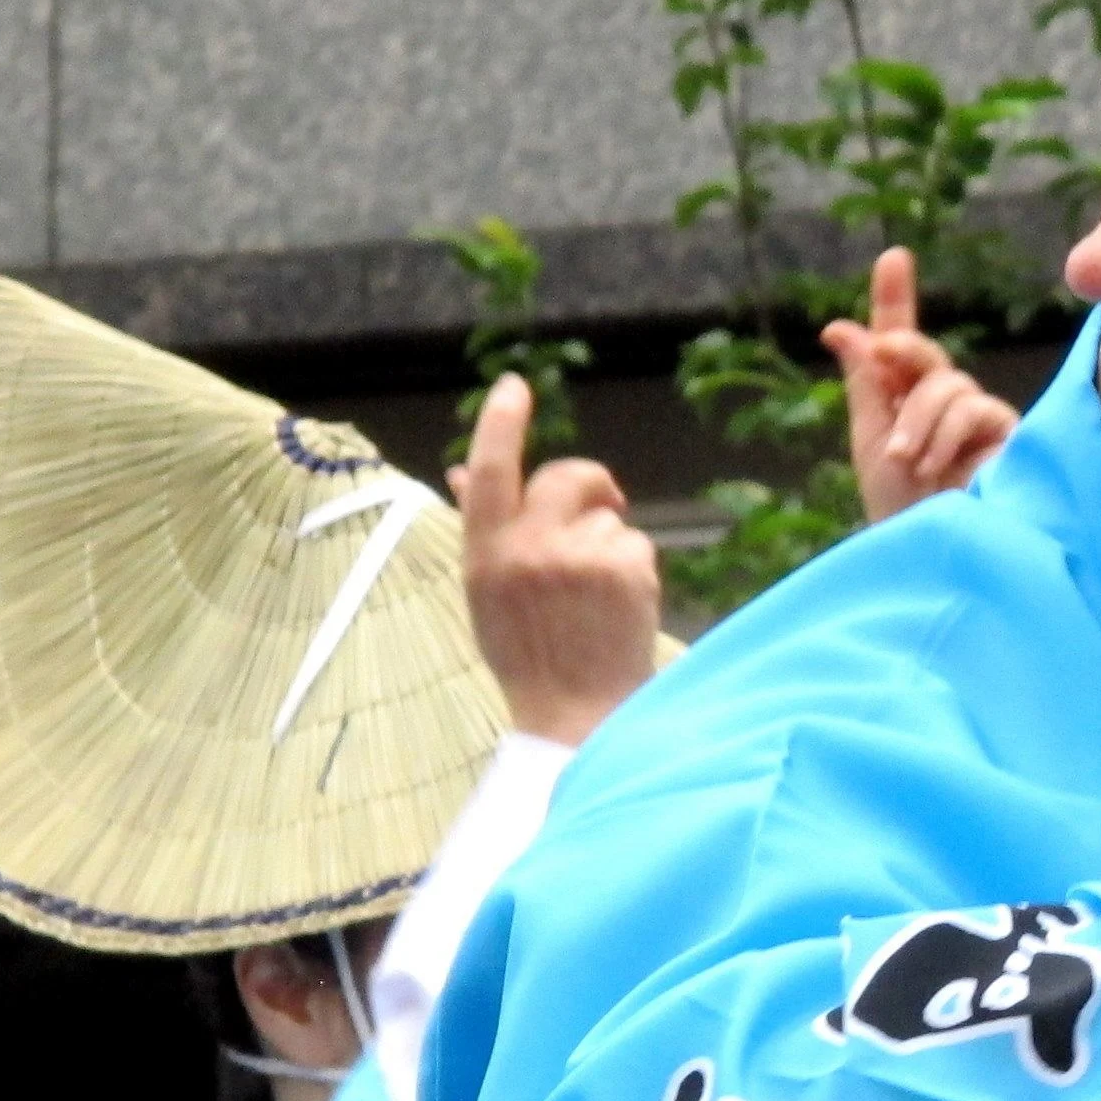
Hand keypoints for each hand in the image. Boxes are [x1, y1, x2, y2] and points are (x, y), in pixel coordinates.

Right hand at [450, 375, 664, 749]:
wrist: (575, 712)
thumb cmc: (528, 654)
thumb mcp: (487, 592)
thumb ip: (483, 530)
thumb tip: (463, 472)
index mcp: (485, 553)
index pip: (490, 472)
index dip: (501, 425)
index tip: (516, 387)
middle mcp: (527, 548)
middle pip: (566, 476)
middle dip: (591, 483)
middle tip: (607, 504)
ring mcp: (577, 558)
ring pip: (608, 517)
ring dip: (612, 544)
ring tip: (599, 597)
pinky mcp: (623, 569)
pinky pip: (637, 543)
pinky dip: (636, 569)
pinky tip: (622, 608)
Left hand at [826, 248, 1016, 521]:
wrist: (935, 552)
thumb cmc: (899, 509)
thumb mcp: (870, 440)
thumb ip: (864, 382)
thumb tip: (840, 327)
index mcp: (902, 400)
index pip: (899, 343)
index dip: (895, 299)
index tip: (894, 257)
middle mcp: (942, 403)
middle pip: (922, 354)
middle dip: (902, 349)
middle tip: (882, 356)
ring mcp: (975, 417)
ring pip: (946, 382)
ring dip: (918, 419)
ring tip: (907, 461)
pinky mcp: (1006, 435)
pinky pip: (974, 407)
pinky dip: (948, 432)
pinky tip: (938, 466)